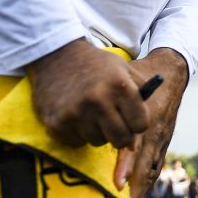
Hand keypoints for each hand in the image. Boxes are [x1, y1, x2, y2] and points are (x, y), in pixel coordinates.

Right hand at [27, 39, 150, 148]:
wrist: (57, 55)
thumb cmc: (96, 64)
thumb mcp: (124, 68)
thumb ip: (141, 95)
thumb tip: (137, 137)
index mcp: (120, 86)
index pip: (141, 125)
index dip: (138, 122)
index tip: (131, 117)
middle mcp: (98, 101)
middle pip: (121, 140)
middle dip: (121, 133)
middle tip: (114, 120)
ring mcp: (76, 114)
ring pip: (98, 142)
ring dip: (98, 132)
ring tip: (92, 112)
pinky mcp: (58, 124)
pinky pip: (78, 142)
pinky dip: (79, 133)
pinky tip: (76, 114)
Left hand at [107, 47, 188, 197]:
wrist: (171, 72)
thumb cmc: (140, 77)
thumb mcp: (125, 82)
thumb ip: (109, 99)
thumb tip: (83, 114)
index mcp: (145, 117)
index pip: (136, 147)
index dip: (127, 167)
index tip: (117, 185)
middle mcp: (155, 132)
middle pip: (146, 166)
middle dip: (136, 190)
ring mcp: (162, 139)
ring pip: (152, 169)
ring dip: (142, 190)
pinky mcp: (164, 141)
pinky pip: (156, 165)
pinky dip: (147, 181)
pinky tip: (138, 194)